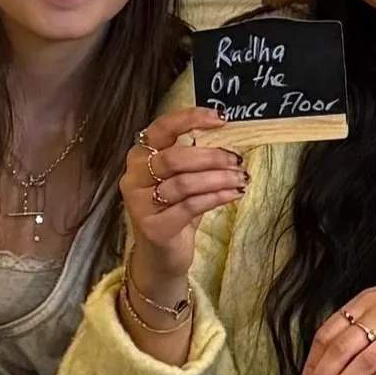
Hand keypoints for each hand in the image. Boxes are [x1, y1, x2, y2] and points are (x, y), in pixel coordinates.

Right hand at [119, 108, 246, 308]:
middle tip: (237, 160)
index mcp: (140, 157)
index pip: (161, 128)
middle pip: (174, 158)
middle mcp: (134, 177)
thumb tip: (226, 134)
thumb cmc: (175, 211)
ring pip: (184, 183)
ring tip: (241, 178)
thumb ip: (196, 157)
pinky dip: (217, 197)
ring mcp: (140, 204)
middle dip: (211, 157)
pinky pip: (191, 206)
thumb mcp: (184, 179)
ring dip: (218, 178)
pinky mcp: (154, 227)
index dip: (190, 119)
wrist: (162, 256)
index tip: (221, 118)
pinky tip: (234, 194)